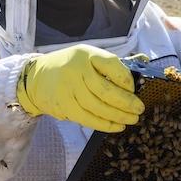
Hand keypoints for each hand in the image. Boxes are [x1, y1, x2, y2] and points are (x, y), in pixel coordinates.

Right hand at [15, 44, 143, 132]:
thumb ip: (111, 65)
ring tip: (132, 119)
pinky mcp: (64, 105)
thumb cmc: (71, 67)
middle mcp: (76, 70)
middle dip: (127, 102)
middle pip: (106, 90)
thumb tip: (143, 64)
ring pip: (98, 107)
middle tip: (139, 109)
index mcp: (86, 54)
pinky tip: (116, 126)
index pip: (112, 65)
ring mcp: (68, 89)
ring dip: (118, 116)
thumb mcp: (88, 58)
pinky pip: (87, 118)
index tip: (135, 89)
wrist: (37, 78)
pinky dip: (104, 124)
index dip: (127, 79)